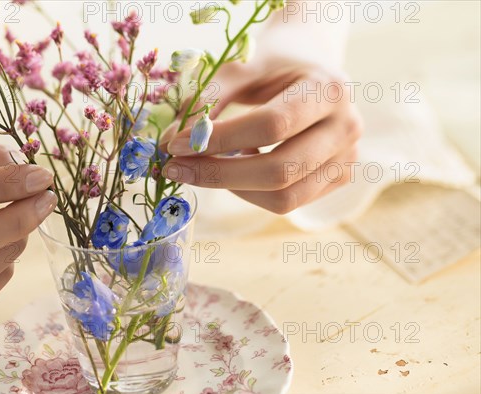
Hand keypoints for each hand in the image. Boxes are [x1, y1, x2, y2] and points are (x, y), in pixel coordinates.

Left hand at [161, 59, 362, 213]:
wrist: (313, 68)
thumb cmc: (273, 67)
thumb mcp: (241, 70)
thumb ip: (207, 101)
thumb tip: (170, 143)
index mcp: (328, 90)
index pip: (270, 125)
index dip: (219, 140)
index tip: (176, 144)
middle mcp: (347, 127)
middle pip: (279, 171)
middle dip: (219, 175)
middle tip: (177, 169)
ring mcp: (348, 158)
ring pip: (284, 198)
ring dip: (233, 188)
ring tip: (209, 165)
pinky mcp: (338, 179)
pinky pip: (287, 203)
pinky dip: (252, 191)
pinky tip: (241, 164)